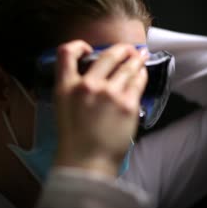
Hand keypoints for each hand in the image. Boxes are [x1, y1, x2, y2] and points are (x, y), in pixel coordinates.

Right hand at [54, 40, 148, 176]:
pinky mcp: (127, 104)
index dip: (78, 46)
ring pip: (128, 66)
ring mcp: (109, 94)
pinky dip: (141, 74)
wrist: (87, 161)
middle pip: (107, 55)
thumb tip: (93, 73)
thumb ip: (74, 88)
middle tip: (128, 50)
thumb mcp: (63, 108)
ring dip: (136, 59)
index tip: (88, 49)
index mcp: (66, 87)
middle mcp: (87, 86)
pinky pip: (138, 81)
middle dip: (121, 49)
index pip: (66, 52)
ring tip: (141, 57)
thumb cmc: (74, 139)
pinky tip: (143, 74)